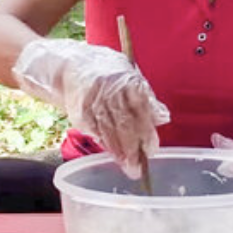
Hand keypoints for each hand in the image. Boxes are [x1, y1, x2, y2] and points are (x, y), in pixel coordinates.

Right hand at [13, 38, 168, 177]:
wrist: (70, 65)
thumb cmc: (107, 73)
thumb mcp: (130, 76)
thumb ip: (146, 97)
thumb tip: (162, 118)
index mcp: (126, 80)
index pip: (141, 108)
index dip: (146, 130)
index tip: (151, 148)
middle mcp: (109, 90)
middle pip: (124, 123)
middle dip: (133, 148)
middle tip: (140, 167)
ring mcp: (93, 101)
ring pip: (108, 131)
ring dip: (119, 152)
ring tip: (128, 167)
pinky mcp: (79, 111)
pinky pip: (94, 131)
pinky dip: (105, 144)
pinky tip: (113, 155)